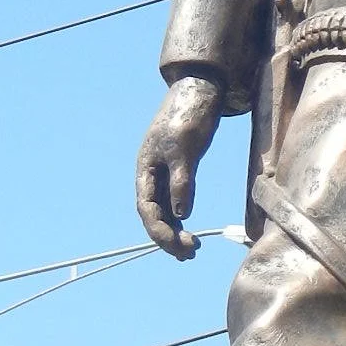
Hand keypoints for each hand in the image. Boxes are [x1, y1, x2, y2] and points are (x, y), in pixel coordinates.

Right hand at [136, 72, 224, 258]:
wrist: (200, 90)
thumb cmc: (189, 116)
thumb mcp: (185, 149)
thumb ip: (182, 181)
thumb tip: (182, 215)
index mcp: (146, 169)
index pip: (147, 208)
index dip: (160, 230)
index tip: (179, 246)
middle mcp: (151, 174)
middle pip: (154, 214)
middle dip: (167, 237)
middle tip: (189, 254)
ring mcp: (164, 172)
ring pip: (164, 210)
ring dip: (175, 231)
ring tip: (191, 251)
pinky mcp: (179, 169)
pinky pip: (174, 200)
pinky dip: (181, 217)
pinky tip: (190, 229)